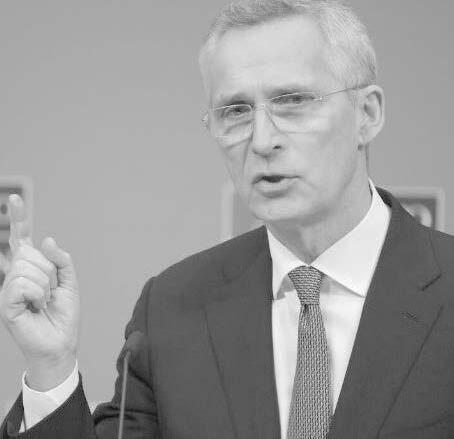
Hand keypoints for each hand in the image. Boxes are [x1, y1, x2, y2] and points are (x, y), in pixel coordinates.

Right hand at [0, 194, 79, 390]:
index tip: (15, 198)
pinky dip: (37, 294)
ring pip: (28, 267)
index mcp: (32, 268)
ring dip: (45, 285)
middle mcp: (17, 274)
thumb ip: (61, 260)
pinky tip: (36, 306)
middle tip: (50, 291)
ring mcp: (9, 288)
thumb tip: (44, 239)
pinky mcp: (6, 303)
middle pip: (30, 252)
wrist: (61, 341)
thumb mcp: (69, 282)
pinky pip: (23, 283)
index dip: (18, 219)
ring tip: (43, 300)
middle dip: (49, 270)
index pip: (22, 239)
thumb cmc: (63, 313)